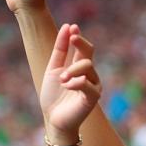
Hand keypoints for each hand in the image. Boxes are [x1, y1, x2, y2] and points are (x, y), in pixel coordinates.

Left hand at [40, 23, 101, 138]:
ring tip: (62, 79)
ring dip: (72, 69)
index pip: (82, 46)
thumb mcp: (52, 70)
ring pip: (88, 66)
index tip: (72, 27)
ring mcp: (93, 84)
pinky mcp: (93, 97)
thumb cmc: (53, 96)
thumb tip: (68, 26)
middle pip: (88, 51)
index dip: (78, 36)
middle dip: (79, 43)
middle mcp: (88, 73)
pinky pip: (88, 84)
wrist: (54, 119)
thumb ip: (59, 50)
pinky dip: (76, 82)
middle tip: (71, 39)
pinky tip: (67, 85)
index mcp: (78, 66)